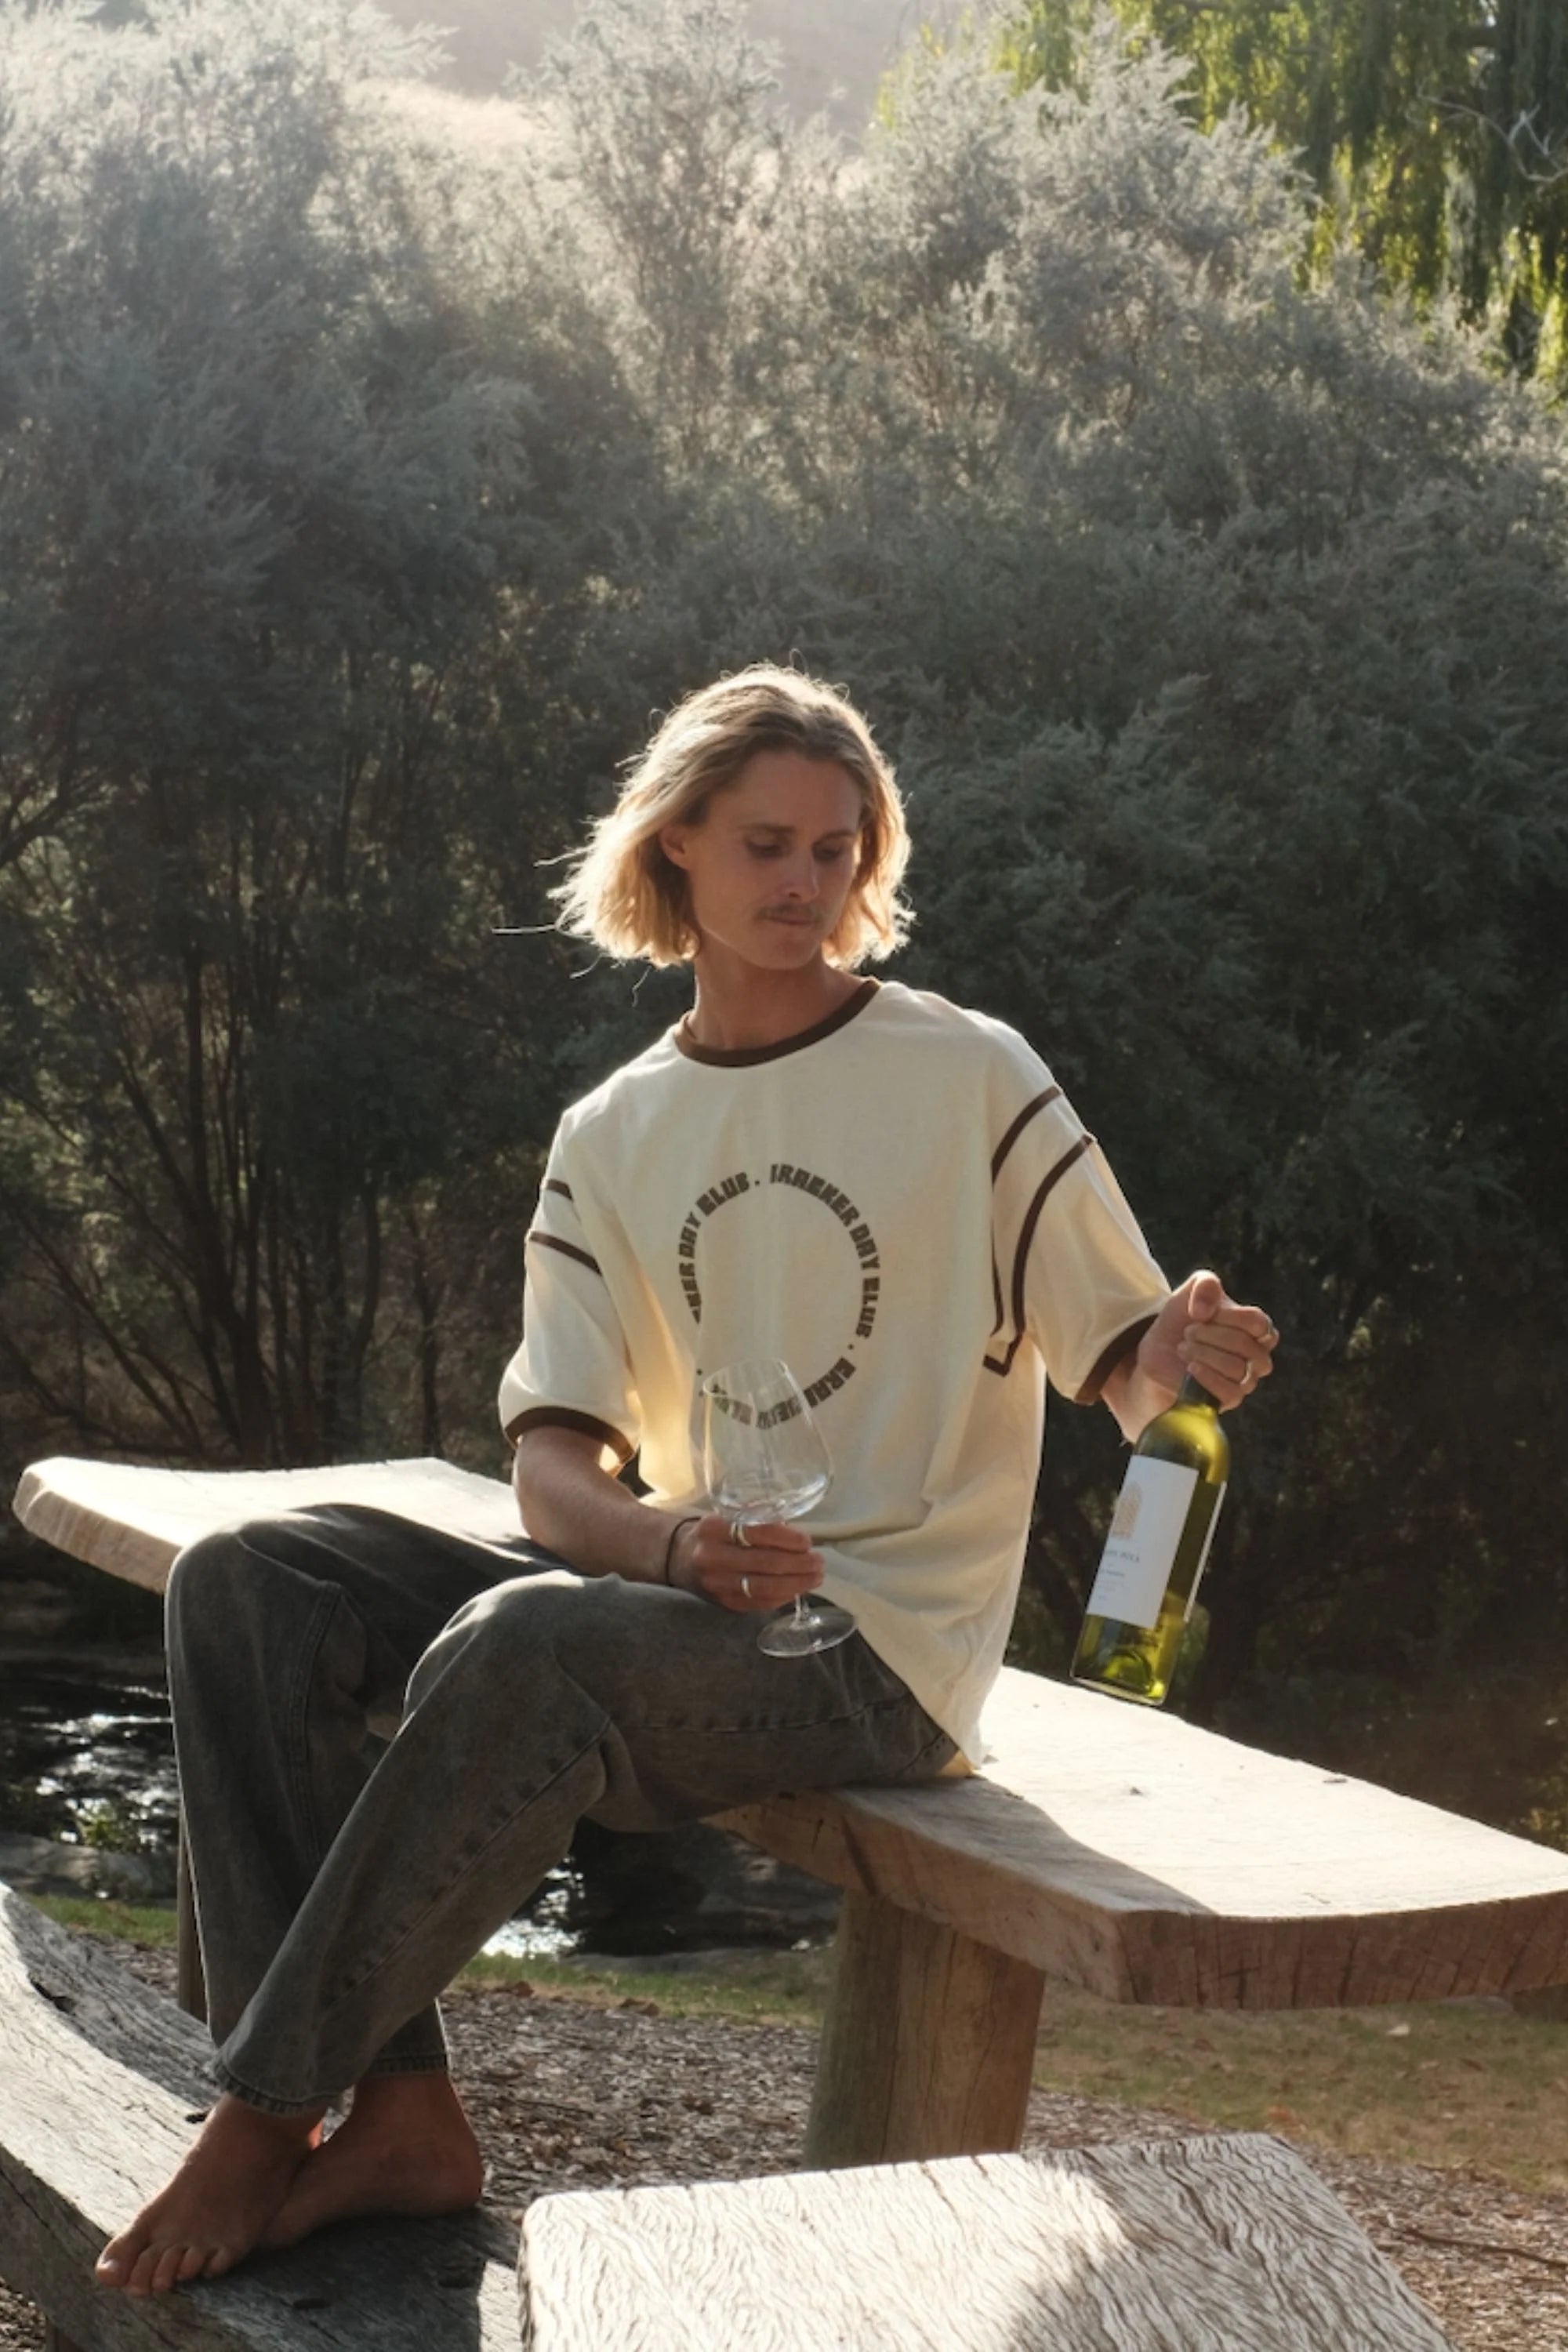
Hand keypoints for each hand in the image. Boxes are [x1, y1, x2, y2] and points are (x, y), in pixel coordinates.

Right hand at [665, 1511, 824, 1611]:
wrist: (675, 1558)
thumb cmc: (712, 1534)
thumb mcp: (727, 1517)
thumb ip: (758, 1521)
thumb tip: (796, 1534)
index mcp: (713, 1529)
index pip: (757, 1533)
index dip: (787, 1539)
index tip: (807, 1541)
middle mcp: (711, 1557)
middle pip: (764, 1563)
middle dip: (798, 1564)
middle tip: (819, 1562)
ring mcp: (716, 1584)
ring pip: (763, 1587)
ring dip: (796, 1584)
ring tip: (816, 1577)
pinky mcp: (722, 1603)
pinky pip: (757, 1603)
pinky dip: (782, 1597)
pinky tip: (797, 1590)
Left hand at [1140, 1269, 1277, 1411]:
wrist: (1161, 1349)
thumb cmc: (1185, 1318)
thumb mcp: (1192, 1289)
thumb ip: (1206, 1284)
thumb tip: (1204, 1312)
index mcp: (1257, 1328)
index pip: (1257, 1322)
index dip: (1227, 1316)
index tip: (1200, 1313)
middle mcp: (1258, 1355)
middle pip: (1246, 1346)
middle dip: (1210, 1335)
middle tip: (1187, 1332)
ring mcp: (1246, 1380)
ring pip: (1238, 1369)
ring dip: (1204, 1354)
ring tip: (1183, 1348)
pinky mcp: (1229, 1400)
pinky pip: (1231, 1393)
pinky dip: (1208, 1378)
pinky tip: (1191, 1367)